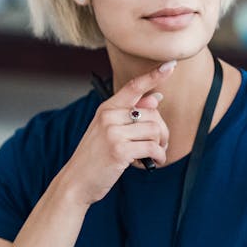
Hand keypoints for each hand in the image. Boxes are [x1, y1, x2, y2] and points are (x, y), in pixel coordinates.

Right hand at [60, 62, 175, 207]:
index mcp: (106, 109)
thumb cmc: (94, 157)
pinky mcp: (120, 151)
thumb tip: (156, 98)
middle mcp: (108, 117)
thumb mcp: (108, 132)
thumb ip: (130, 114)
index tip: (170, 65)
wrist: (76, 182)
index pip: (133, 87)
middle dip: (162, 131)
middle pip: (152, 113)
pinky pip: (152, 148)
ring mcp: (113, 133)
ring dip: (161, 145)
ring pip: (154, 130)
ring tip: (155, 155)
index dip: (153, 75)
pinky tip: (154, 163)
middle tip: (159, 145)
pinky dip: (159, 156)